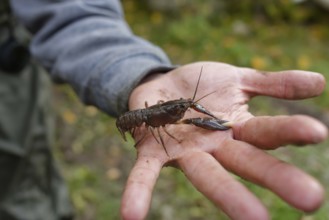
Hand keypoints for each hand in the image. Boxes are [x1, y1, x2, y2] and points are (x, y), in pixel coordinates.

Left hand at [120, 62, 327, 219]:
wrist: (163, 84)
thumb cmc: (203, 86)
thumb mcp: (239, 78)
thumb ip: (273, 83)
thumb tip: (319, 83)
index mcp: (236, 128)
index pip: (268, 132)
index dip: (291, 132)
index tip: (318, 134)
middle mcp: (214, 146)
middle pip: (246, 162)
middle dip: (275, 177)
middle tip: (310, 200)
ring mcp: (184, 152)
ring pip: (207, 175)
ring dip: (228, 195)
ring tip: (255, 219)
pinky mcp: (151, 150)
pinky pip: (144, 173)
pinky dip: (139, 192)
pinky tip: (131, 216)